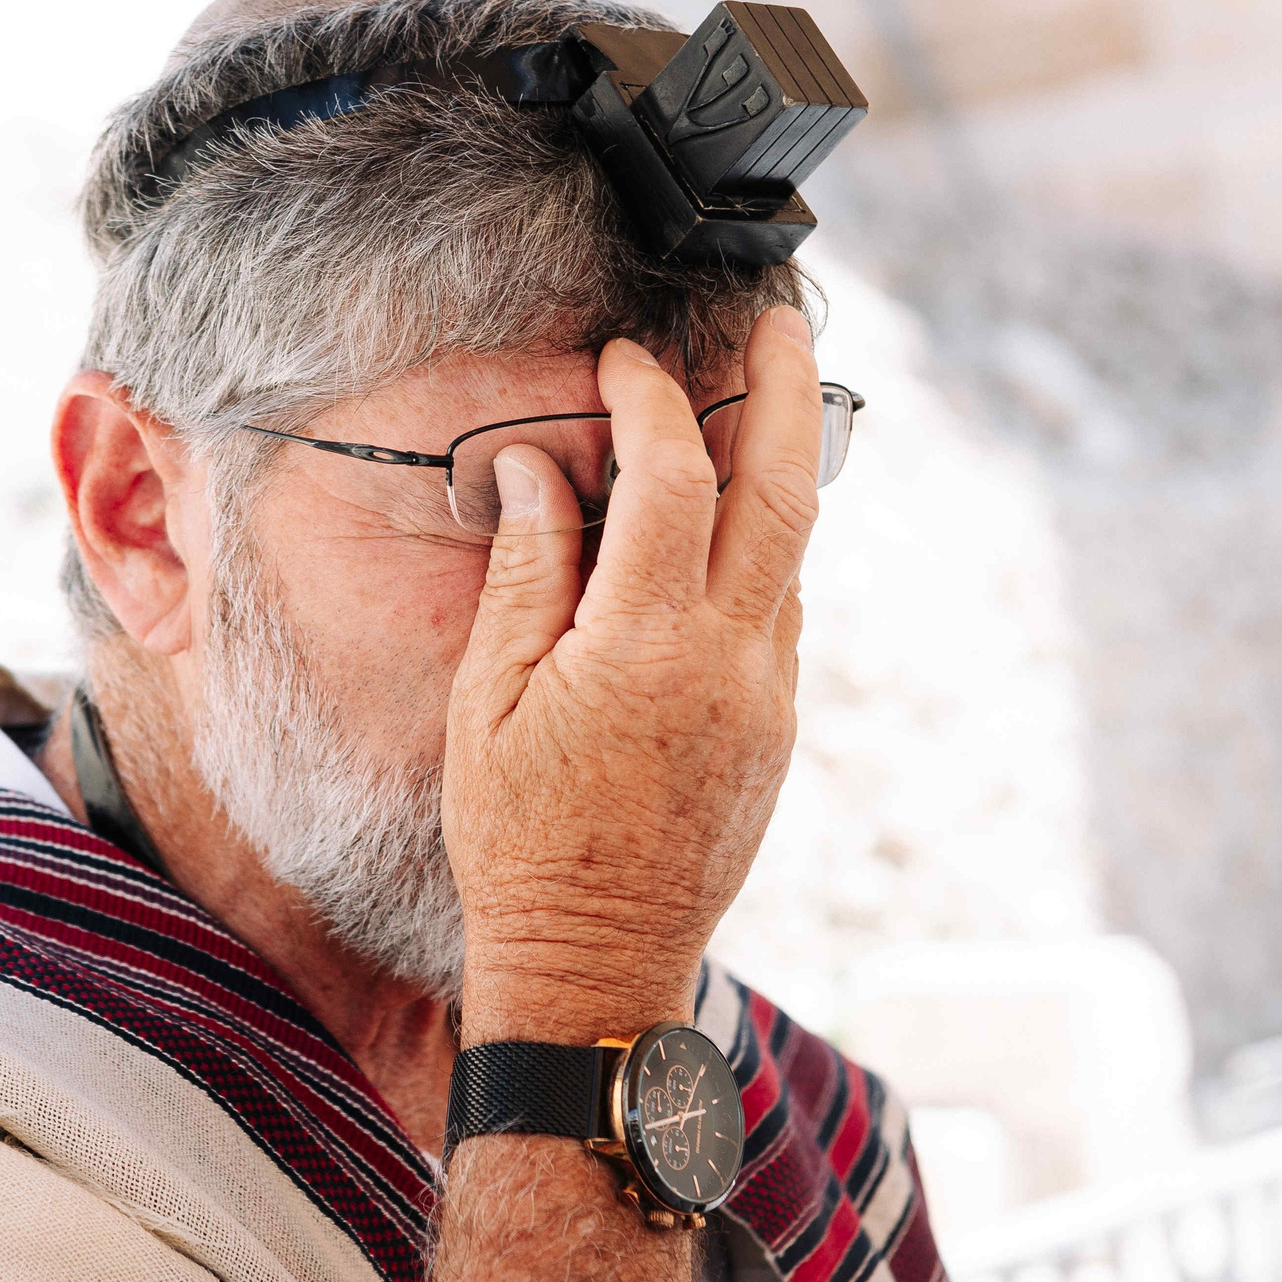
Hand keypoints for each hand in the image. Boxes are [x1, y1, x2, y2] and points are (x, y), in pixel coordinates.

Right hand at [441, 307, 822, 1043]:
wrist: (596, 965)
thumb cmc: (521, 843)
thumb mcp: (488, 704)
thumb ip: (529, 574)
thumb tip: (543, 470)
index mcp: (646, 648)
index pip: (673, 478)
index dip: (651, 399)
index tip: (622, 360)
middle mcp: (731, 663)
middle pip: (787, 489)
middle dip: (786, 387)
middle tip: (781, 315)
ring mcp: (768, 697)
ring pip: (792, 552)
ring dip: (777, 469)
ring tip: (747, 403)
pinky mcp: (778, 730)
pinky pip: (779, 612)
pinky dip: (757, 551)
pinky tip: (719, 532)